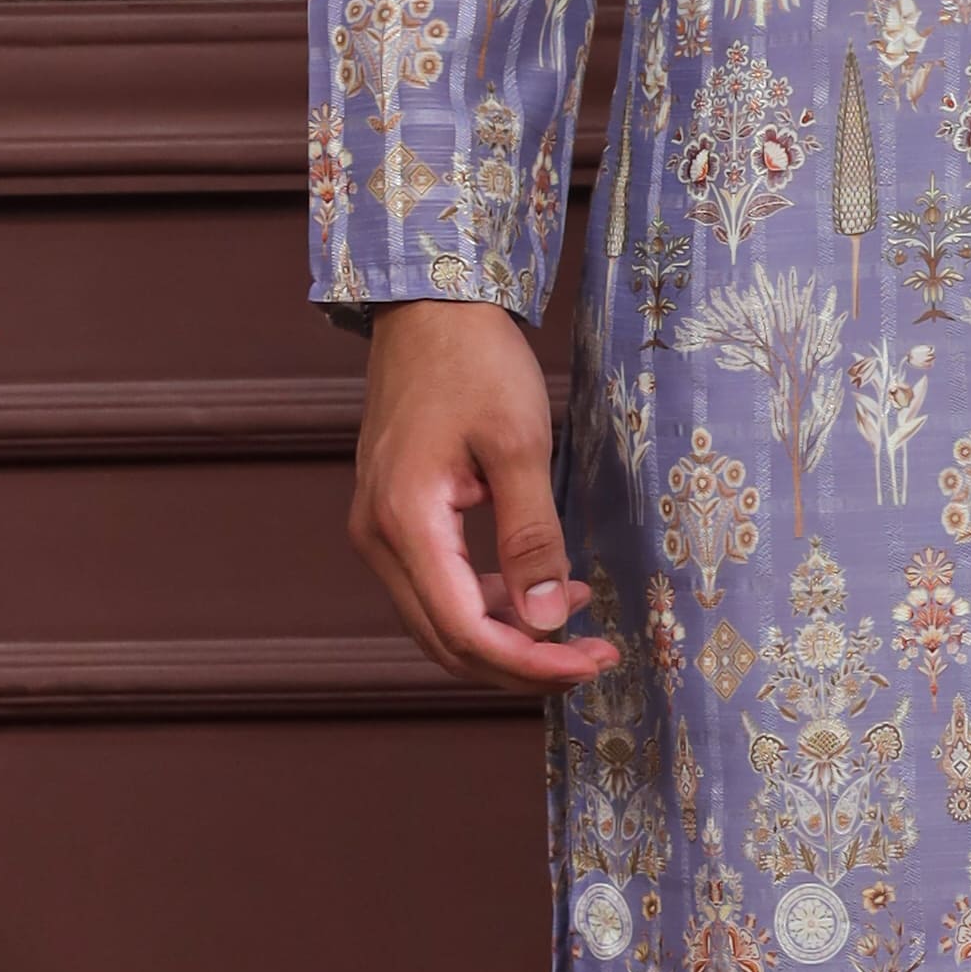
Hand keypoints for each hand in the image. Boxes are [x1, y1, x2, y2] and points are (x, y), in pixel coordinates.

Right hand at [346, 301, 616, 687]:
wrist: (430, 308)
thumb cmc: (475, 363)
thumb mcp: (519, 445)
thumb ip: (533, 536)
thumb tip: (548, 621)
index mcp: (405, 523)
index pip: (466, 631)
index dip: (532, 663)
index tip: (594, 662)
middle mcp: (376, 538)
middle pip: (447, 643)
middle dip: (523, 663)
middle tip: (594, 658)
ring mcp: (378, 529)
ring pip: (440, 622)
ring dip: (508, 635)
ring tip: (577, 618)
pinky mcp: (393, 518)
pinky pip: (437, 588)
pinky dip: (489, 602)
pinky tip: (541, 585)